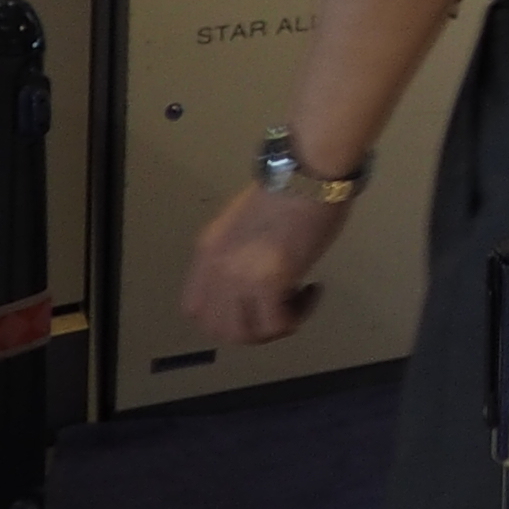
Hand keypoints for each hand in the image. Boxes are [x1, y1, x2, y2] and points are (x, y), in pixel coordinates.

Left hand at [182, 186, 345, 345]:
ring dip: (273, 329)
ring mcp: (239, 279)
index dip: (222, 318)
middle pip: (218, 328)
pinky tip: (313, 291)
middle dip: (251, 330)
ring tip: (298, 303)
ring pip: (245, 334)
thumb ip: (242, 251)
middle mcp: (215, 270)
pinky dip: (298, 316)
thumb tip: (259, 271)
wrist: (306, 174)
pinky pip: (278, 324)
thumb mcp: (247, 224)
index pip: (195, 308)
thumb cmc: (287, 188)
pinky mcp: (269, 283)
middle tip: (278, 311)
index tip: (251, 306)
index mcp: (207, 252)